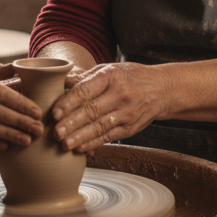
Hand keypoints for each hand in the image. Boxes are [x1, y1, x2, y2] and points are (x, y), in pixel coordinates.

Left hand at [50, 62, 167, 153]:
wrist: (162, 89)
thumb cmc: (130, 77)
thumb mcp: (110, 69)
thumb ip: (85, 77)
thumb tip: (59, 81)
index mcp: (111, 76)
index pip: (86, 90)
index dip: (69, 102)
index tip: (54, 112)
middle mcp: (120, 94)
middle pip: (92, 110)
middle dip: (71, 123)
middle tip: (55, 132)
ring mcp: (127, 113)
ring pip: (100, 126)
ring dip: (81, 137)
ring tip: (64, 144)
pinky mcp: (130, 128)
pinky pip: (109, 137)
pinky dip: (93, 143)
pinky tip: (80, 147)